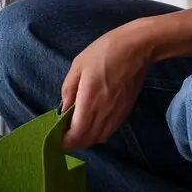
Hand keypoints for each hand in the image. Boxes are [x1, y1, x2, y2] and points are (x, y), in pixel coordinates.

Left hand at [60, 20, 155, 150]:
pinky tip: (92, 122)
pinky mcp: (126, 112)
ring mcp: (117, 114)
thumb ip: (68, 90)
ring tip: (77, 129)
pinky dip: (98, 132)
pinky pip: (110, 131)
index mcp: (89, 100)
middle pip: (88, 140)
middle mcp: (104, 112)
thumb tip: (63, 111)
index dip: (66, 141)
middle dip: (74, 142)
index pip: (77, 133)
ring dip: (86, 139)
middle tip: (63, 134)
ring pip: (100, 138)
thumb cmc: (102, 53)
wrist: (135, 49)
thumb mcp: (78, 66)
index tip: (57, 137)